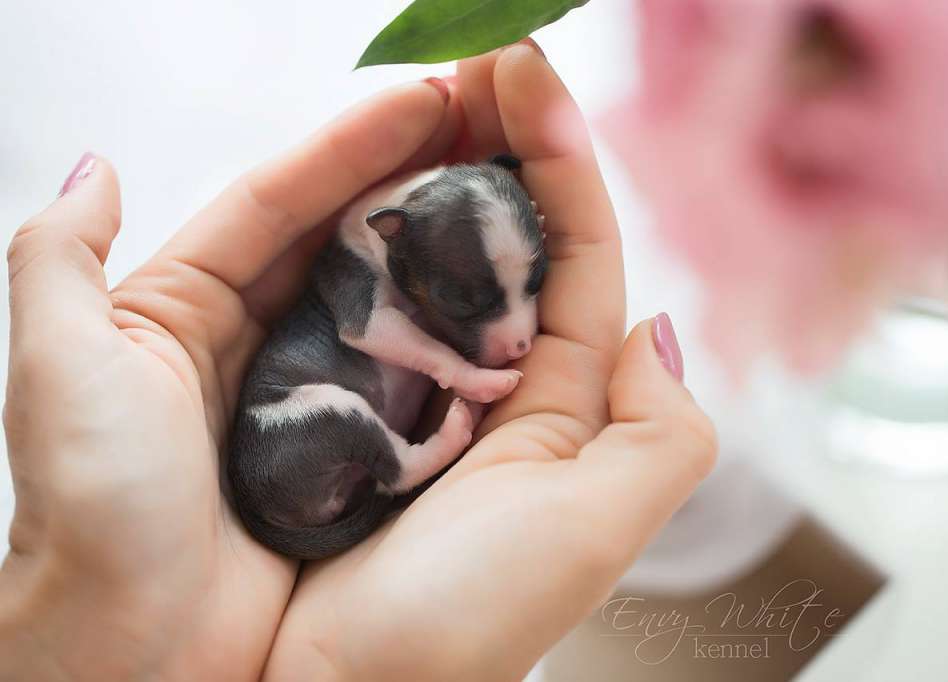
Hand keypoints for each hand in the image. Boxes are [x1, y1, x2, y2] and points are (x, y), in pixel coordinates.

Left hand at [0, 80, 461, 679]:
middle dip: (411, 168)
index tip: (425, 96)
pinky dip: (451, 327)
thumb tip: (95, 168)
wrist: (143, 657)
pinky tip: (497, 291)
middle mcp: (254, 340)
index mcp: (184, 307)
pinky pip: (409, 371)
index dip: (351, 143)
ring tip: (504, 181)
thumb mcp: (59, 371)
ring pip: (383, 295)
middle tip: (485, 116)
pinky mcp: (356, 446)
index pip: (279, 201)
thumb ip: (57, 259)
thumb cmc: (94, 518)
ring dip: (439, 236)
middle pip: (343, 233)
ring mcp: (313, 391)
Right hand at [262, 43, 716, 681]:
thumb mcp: (596, 530)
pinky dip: (358, 237)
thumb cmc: (461, 623)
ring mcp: (414, 390)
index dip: (558, 160)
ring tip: (416, 90)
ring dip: (428, 174)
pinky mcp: (338, 399)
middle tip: (469, 56)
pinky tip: (353, 178)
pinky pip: (355, 299)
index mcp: (563, 406)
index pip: (577, 255)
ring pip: (431, 260)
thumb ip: (662, 431)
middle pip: (506, 242)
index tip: (526, 70)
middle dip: (495, 145)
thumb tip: (662, 325)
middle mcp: (496, 390)